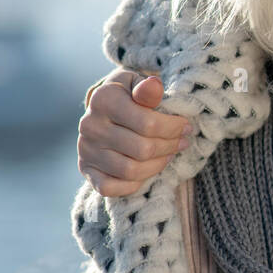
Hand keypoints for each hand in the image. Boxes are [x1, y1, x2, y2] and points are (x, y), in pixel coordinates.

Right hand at [77, 67, 192, 196]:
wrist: (104, 111)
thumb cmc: (128, 96)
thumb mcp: (137, 84)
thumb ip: (147, 88)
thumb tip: (154, 84)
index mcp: (103, 99)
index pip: (148, 123)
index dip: (174, 128)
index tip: (186, 126)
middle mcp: (90, 125)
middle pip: (142, 149)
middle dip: (170, 147)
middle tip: (182, 142)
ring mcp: (85, 150)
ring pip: (130, 170)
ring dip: (158, 165)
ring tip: (169, 154)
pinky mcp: (86, 169)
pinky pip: (111, 188)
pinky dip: (134, 183)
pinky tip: (148, 169)